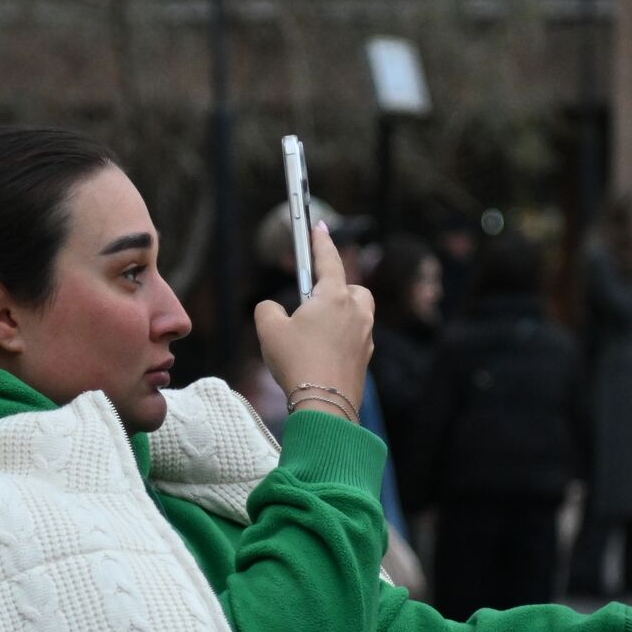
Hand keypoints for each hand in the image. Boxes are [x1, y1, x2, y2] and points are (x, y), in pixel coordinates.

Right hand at [254, 222, 373, 417]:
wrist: (324, 405)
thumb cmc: (297, 363)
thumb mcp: (268, 330)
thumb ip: (267, 309)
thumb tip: (273, 309)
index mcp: (334, 297)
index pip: (328, 260)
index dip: (320, 240)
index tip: (319, 225)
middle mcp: (356, 312)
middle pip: (351, 288)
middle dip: (336, 289)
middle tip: (312, 302)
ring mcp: (365, 336)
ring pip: (357, 313)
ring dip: (340, 315)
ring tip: (316, 332)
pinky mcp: (365, 357)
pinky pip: (355, 338)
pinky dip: (342, 339)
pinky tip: (322, 354)